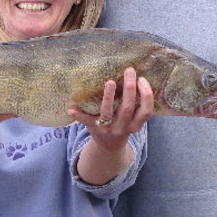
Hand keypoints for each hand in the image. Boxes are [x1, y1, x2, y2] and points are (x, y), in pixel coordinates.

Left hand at [68, 67, 152, 184]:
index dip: (146, 95)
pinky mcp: (93, 128)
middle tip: (129, 70)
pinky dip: (78, 115)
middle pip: (128, 107)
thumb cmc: (123, 124)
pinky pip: (86, 121)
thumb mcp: (133, 119)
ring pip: (108, 112)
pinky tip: (70, 109)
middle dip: (130, 88)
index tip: (142, 79)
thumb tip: (137, 76)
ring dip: (109, 97)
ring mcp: (108, 128)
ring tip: (110, 82)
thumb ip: (137, 104)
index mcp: (135, 125)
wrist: (109, 146)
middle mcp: (123, 127)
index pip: (146, 111)